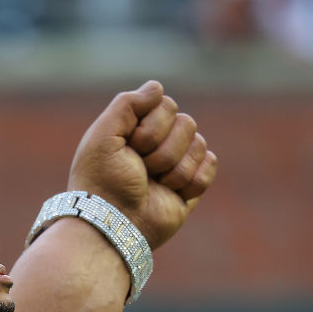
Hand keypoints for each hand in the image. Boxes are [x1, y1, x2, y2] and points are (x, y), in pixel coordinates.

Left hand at [67, 81, 216, 248]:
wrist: (113, 224)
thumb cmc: (102, 181)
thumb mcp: (103, 135)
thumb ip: (127, 104)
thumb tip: (157, 87)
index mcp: (136, 128)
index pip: (165, 104)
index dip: (151, 126)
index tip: (130, 146)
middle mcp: (157, 144)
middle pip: (186, 123)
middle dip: (162, 149)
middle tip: (141, 169)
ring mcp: (175, 165)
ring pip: (200, 144)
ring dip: (174, 168)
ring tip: (153, 185)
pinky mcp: (190, 187)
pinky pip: (210, 165)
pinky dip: (192, 179)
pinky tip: (172, 192)